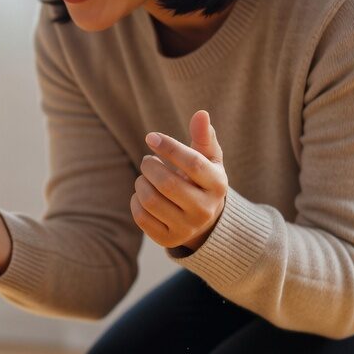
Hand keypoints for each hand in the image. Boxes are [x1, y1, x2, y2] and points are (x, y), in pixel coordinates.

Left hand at [131, 110, 227, 252]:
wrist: (205, 221)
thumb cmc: (202, 180)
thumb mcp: (209, 159)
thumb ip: (204, 137)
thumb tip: (201, 114)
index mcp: (218, 185)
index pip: (193, 163)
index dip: (169, 147)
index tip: (151, 137)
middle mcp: (205, 210)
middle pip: (167, 184)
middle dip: (150, 167)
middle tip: (147, 160)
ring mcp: (187, 227)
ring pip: (151, 200)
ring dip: (141, 182)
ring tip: (145, 177)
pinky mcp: (168, 239)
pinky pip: (141, 217)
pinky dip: (135, 201)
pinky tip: (142, 194)